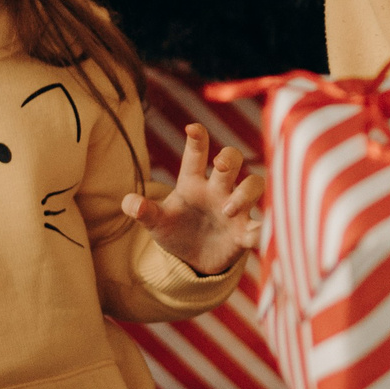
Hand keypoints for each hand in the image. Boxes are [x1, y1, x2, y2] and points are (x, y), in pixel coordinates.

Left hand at [122, 124, 264, 276]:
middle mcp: (217, 189)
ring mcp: (236, 208)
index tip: (193, 128)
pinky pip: (261, 225)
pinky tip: (252, 236)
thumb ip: (144, 211)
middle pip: (232, 159)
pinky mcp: (245, 232)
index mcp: (193, 183)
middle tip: (221, 167)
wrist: (193, 260)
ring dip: (244, 193)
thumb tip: (129, 203)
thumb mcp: (156, 223)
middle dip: (229, 158)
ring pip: (254, 184)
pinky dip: (261, 230)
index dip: (197, 139)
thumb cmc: (176, 232)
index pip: (196, 155)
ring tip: (227, 211)